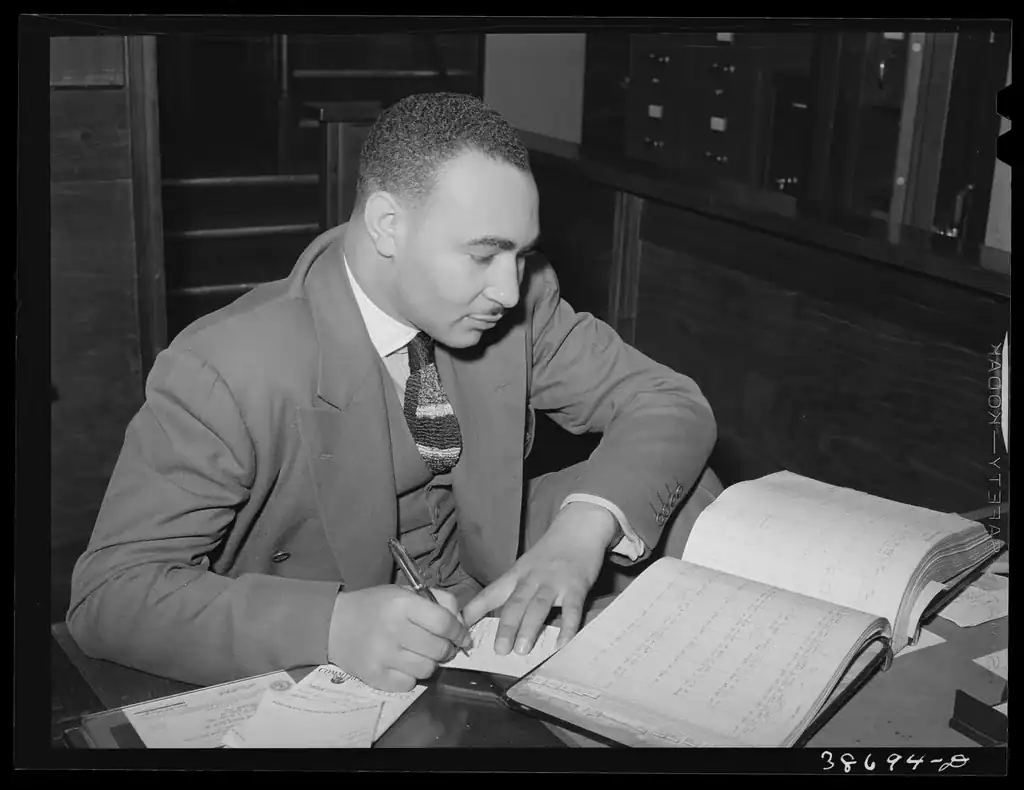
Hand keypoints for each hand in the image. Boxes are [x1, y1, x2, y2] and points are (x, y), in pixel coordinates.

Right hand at [327, 585, 471, 691]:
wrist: (332, 624)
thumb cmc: (374, 606)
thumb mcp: (404, 592)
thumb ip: (437, 601)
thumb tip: (462, 624)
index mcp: (401, 604)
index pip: (444, 622)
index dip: (460, 632)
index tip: (463, 638)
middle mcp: (393, 629)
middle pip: (439, 649)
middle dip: (447, 649)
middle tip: (441, 646)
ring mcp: (383, 656)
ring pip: (427, 670)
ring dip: (429, 664)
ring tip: (419, 654)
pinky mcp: (374, 677)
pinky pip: (409, 684)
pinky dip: (410, 677)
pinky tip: (401, 664)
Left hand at [462, 502, 617, 655]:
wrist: (579, 526)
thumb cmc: (551, 551)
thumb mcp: (527, 566)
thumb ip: (516, 590)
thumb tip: (503, 620)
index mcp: (516, 574)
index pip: (491, 593)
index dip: (474, 610)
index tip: (459, 628)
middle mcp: (532, 578)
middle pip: (515, 603)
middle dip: (505, 628)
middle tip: (498, 650)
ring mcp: (554, 582)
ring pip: (538, 606)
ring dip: (529, 628)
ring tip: (522, 650)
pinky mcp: (576, 585)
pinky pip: (571, 609)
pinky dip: (567, 628)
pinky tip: (561, 644)